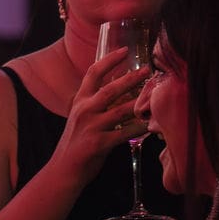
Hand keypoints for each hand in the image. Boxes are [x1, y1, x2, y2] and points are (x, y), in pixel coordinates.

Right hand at [49, 46, 148, 184]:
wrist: (63, 170)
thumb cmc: (76, 143)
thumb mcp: (81, 118)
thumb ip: (96, 104)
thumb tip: (120, 90)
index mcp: (80, 101)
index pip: (93, 73)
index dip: (109, 59)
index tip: (125, 50)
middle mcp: (84, 111)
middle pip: (110, 89)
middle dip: (132, 78)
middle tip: (148, 70)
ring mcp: (90, 127)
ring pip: (120, 111)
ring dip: (140, 103)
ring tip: (155, 97)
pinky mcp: (97, 144)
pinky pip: (125, 134)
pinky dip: (140, 129)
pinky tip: (151, 126)